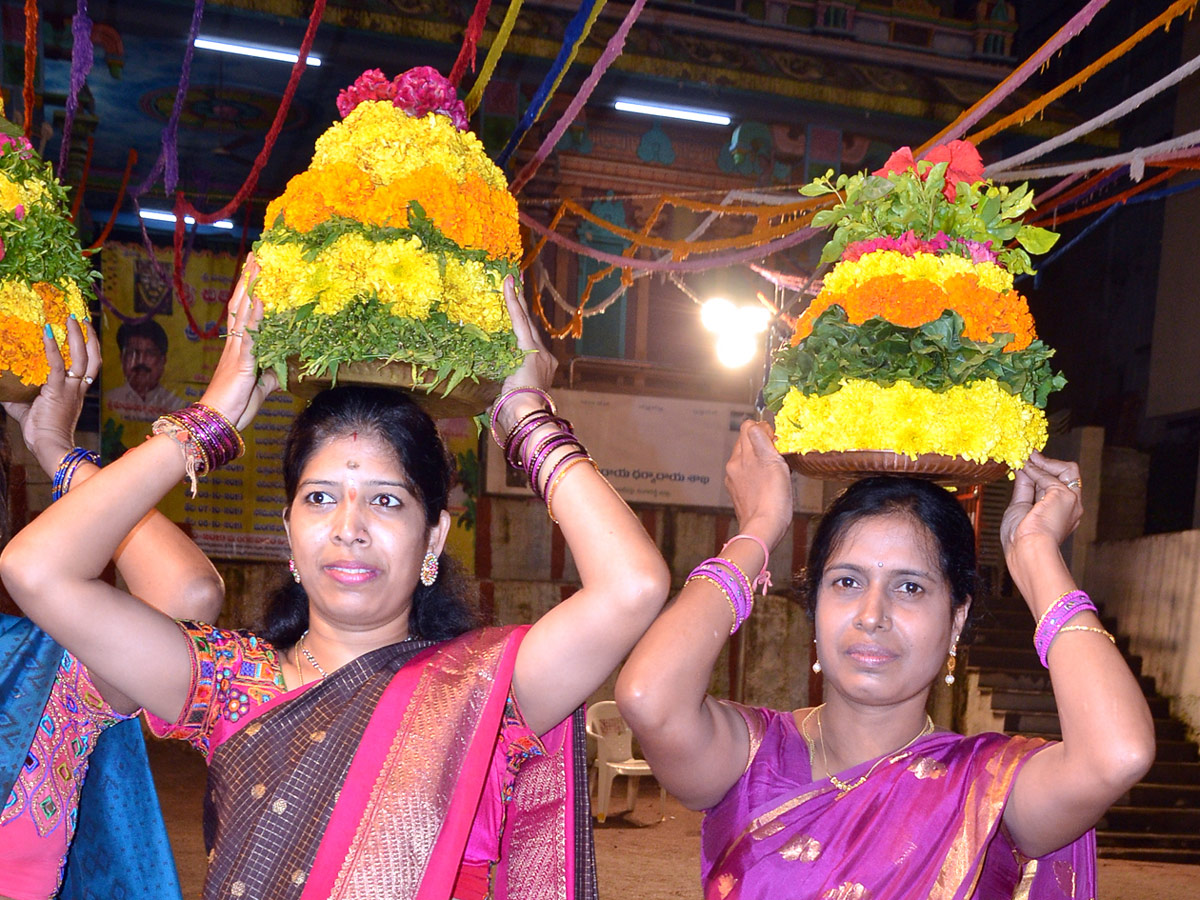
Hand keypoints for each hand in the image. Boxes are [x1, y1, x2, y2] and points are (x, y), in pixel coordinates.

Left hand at [2, 315, 100, 475]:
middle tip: (81, 319)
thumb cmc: (41, 431)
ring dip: (78, 336)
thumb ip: (17, 394)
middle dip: (89, 337)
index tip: (84, 332)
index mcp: (76, 391)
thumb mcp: (26, 408)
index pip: (89, 366)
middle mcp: (78, 387)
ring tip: (71, 319)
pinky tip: (47, 332)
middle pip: (92, 357)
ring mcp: (70, 388)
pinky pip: (57, 364)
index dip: (89, 348)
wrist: (49, 445)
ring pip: (82, 357)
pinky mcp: (58, 390)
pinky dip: (52, 347)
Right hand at [198, 254, 277, 429]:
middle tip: (257, 253)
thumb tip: (282, 369)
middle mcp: (235, 343)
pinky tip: (260, 300)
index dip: (249, 290)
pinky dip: (254, 316)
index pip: (244, 312)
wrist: (217, 422)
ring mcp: (237, 350)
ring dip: (252, 288)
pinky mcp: (241, 362)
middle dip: (250, 279)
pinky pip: (249, 335)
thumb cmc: (234, 405)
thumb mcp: (260, 387)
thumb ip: (269, 375)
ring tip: (259, 264)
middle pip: (241, 303)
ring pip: (243, 312)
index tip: (256, 268)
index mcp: (239, 348)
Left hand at [492, 276, 556, 431]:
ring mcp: (539, 352)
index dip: (521, 328)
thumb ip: (499, 392)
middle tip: (514, 287)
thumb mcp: (505, 400)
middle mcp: (544, 358)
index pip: (527, 344)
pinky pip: (519, 320)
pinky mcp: (530, 348)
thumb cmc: (514, 414)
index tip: (516, 312)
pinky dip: (512, 302)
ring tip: (510, 282)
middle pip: (529, 328)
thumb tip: (485, 398)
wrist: (525, 416)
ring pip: (525, 322)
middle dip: (521, 308)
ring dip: (516, 302)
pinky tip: (508, 284)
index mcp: (539, 370)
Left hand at [725, 420, 792, 550]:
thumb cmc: (772, 498)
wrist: (763, 529)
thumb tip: (757, 425)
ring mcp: (734, 480)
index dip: (764, 429)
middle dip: (762, 443)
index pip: (748, 427)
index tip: (776, 440)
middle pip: (746, 442)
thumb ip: (761, 440)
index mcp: (741, 455)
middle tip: (778, 455)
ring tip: (775, 472)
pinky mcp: (738, 494)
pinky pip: (747, 475)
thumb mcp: (772, 461)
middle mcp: (734, 465)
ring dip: (760, 459)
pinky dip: (757, 474)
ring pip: (747, 459)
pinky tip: (768, 485)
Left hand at [1000, 451, 1082, 563]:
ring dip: (1043, 462)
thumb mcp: (1020, 507)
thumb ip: (1024, 487)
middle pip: (1067, 476)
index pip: (1054, 486)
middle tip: (1027, 455)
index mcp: (1060, 514)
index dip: (1041, 473)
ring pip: (1067, 470)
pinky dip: (1036, 469)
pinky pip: (1050, 476)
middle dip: (1046, 464)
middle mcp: (1071, 507)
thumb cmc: (1021, 539)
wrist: (1027, 550)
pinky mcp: (1065, 496)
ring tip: (1025, 457)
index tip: (1026, 464)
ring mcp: (1072, 501)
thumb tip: (1023, 468)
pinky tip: (1024, 468)